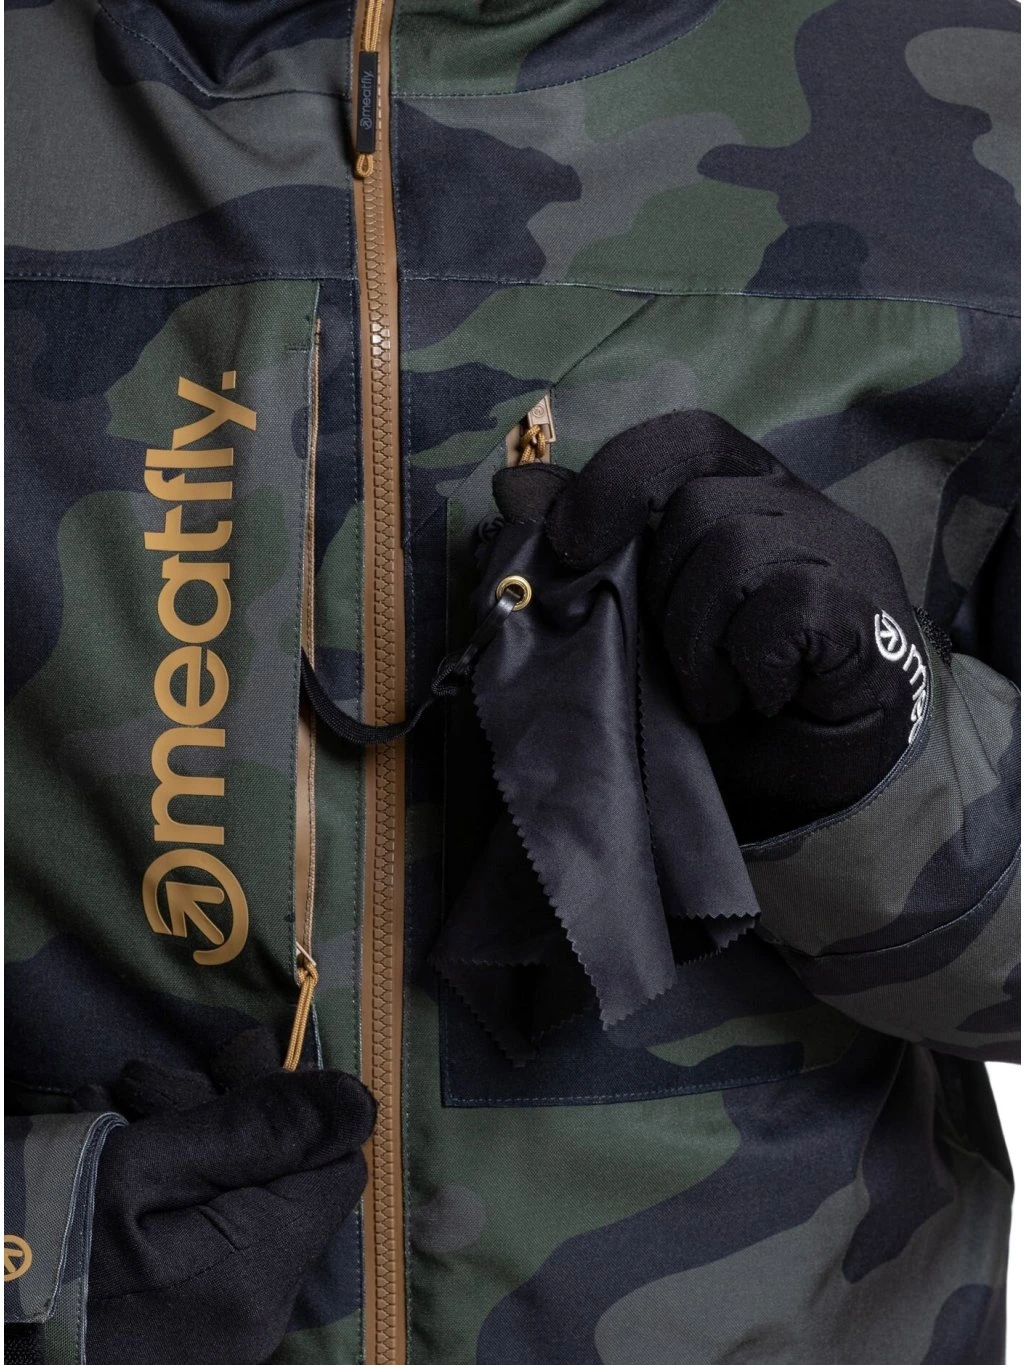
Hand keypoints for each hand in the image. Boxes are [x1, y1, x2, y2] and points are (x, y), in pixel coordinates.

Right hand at [86, 1051, 374, 1364]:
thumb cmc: (32, 1237)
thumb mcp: (134, 1164)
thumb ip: (254, 1133)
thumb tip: (360, 1101)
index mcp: (253, 1271)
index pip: (335, 1166)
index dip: (290, 1104)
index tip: (224, 1067)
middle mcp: (252, 1317)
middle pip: (282, 1182)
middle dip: (223, 1113)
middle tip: (142, 1084)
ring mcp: (215, 1337)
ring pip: (241, 1206)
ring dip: (185, 1141)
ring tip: (111, 1113)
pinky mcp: (180, 1337)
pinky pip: (205, 1246)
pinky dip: (167, 1194)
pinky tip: (107, 1158)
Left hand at [544, 410, 930, 838]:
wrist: (813, 780)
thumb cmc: (724, 692)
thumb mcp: (644, 621)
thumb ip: (592, 553)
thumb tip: (515, 487)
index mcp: (748, 496)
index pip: (688, 439)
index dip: (619, 478)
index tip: (570, 544)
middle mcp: (803, 508)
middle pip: (699, 505)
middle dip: (662, 598)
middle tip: (678, 666)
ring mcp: (845, 554)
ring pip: (734, 549)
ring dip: (699, 641)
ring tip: (715, 696)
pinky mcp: (870, 611)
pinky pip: (785, 603)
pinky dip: (750, 664)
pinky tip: (761, 699)